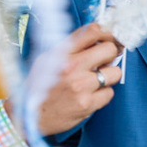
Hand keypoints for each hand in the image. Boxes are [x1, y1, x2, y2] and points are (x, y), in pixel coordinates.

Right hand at [34, 23, 122, 137]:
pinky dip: (103, 94)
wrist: (31, 116)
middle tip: (104, 62)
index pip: (93, 31)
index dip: (107, 34)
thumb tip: (96, 37)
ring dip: (109, 76)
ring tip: (97, 80)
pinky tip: (91, 95)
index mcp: (61, 52)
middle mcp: (71, 66)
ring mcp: (80, 85)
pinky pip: (110, 93)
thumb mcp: (47, 59)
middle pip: (109, 49)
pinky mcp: (87, 103)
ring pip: (115, 72)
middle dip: (110, 55)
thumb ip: (69, 47)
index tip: (109, 39)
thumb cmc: (39, 87)